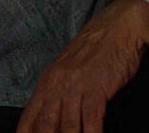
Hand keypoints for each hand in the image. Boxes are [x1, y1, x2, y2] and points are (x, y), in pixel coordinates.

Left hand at [17, 0, 148, 132]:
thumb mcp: (68, 69)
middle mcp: (57, 85)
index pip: (28, 120)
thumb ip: (57, 93)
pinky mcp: (97, 88)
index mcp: (47, 81)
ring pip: (67, 128)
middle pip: (45, 127)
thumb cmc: (96, 49)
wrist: (119, 26)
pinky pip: (91, 122)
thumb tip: (51, 121)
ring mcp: (76, 87)